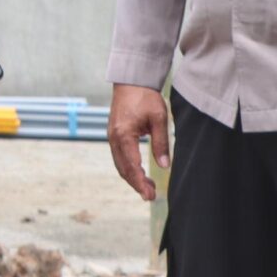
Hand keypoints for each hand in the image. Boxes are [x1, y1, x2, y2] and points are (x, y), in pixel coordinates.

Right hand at [107, 85, 170, 200]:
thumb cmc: (145, 97)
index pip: (132, 166)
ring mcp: (111, 136)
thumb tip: (165, 166)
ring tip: (148, 186)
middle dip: (137, 184)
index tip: (150, 196)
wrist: (131, 80)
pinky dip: (129, 167)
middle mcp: (114, 138)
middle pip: (123, 169)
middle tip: (151, 195)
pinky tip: (140, 171)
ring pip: (120, 164)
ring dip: (132, 177)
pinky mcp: (114, 134)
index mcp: (123, 135)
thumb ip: (161, 143)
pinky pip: (119, 156)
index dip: (141, 183)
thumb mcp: (158, 119)